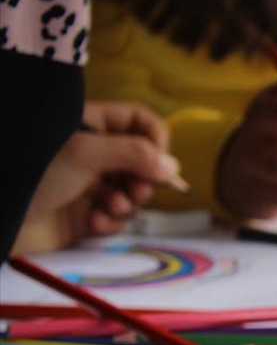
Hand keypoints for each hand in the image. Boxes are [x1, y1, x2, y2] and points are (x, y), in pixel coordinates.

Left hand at [13, 102, 179, 254]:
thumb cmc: (36, 174)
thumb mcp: (87, 153)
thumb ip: (135, 154)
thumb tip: (172, 165)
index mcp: (92, 126)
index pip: (140, 121)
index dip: (156, 138)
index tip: (160, 159)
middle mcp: (95, 154)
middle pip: (143, 161)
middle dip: (144, 179)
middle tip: (136, 190)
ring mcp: (91, 185)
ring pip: (133, 193)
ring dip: (127, 203)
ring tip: (108, 207)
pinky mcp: (87, 216)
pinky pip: (117, 218)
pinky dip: (110, 222)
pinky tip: (93, 223)